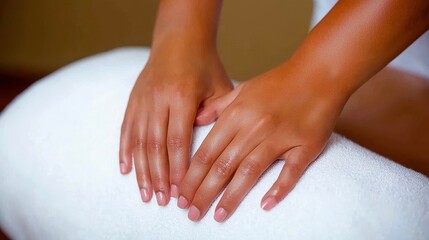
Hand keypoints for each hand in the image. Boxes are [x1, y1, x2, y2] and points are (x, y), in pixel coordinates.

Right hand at [119, 44, 231, 205]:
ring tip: (147, 193)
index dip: (178, 168)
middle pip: (155, 146)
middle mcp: (157, 100)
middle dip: (160, 176)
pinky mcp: (133, 100)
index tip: (181, 190)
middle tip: (164, 200)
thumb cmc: (204, 64)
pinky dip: (125, 151)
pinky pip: (126, 129)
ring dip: (142, 170)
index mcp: (181, 97)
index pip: (177, 141)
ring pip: (138, 141)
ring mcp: (142, 100)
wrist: (179, 39)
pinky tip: (126, 170)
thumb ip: (216, 114)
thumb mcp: (219, 85)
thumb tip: (208, 147)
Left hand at [177, 63, 346, 221]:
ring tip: (218, 216)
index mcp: (237, 114)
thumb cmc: (279, 83)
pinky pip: (291, 170)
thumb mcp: (243, 89)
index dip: (191, 176)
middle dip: (203, 192)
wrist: (319, 73)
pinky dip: (279, 188)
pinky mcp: (305, 146)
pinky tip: (266, 205)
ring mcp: (280, 137)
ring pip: (249, 171)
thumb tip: (195, 121)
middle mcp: (254, 127)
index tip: (181, 195)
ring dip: (231, 197)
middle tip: (191, 213)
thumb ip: (217, 107)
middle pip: (223, 166)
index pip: (207, 152)